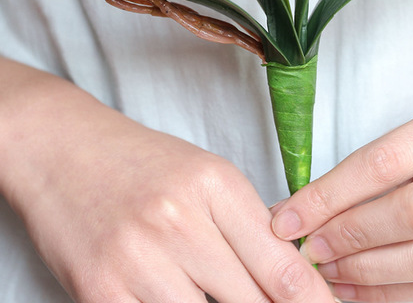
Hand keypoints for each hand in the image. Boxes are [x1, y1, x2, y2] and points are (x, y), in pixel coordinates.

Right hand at [1, 63, 333, 302]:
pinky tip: (189, 300)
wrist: (68, 152)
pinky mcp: (100, 293)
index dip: (315, 300)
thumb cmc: (146, 163)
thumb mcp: (209, 176)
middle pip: (253, 300)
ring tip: (229, 296)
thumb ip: (249, 223)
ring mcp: (137, 261)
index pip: (281, 265)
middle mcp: (180, 222)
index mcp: (216, 186)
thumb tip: (292, 273)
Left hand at [271, 87, 412, 300]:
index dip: (332, 194)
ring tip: (330, 271)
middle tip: (309, 248)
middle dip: (349, 236)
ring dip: (368, 272)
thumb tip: (313, 205)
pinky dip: (400, 293)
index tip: (289, 216)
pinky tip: (366, 289)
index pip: (388, 160)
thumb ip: (385, 159)